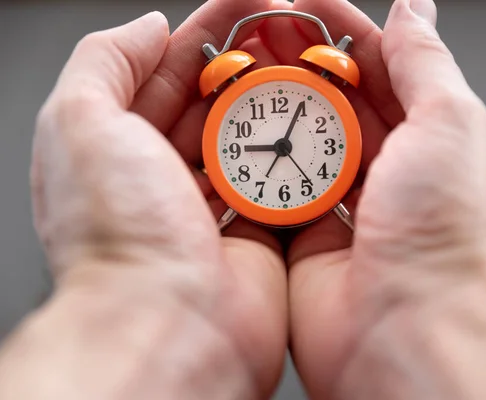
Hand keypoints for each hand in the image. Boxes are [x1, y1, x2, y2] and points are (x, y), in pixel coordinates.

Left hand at [0, 2, 288, 398]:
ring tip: (308, 72)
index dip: (206, 36)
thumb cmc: (121, 235)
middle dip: (247, 64)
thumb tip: (151, 28)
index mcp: (118, 150)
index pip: (164, 74)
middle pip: (212, 104)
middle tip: (287, 34)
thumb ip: (106, 60)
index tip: (248, 9)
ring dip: (276, 106)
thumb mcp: (81, 121)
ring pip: (249, 140)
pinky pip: (279, 182)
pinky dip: (294, 155)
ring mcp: (212, 207)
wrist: (172, 322)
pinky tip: (314, 127)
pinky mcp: (255, 233)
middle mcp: (164, 179)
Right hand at [263, 0, 485, 397]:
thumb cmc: (446, 237)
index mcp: (430, 143)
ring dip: (271, 110)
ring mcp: (345, 210)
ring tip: (237, 74)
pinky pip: (275, 193)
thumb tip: (415, 11)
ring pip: (301, 144)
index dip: (344, 32)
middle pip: (336, 104)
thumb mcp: (450, 123)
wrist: (409, 333)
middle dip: (299, 64)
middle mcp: (388, 177)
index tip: (305, 5)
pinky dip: (255, 165)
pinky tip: (233, 136)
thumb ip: (425, 63)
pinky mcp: (307, 242)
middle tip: (259, 33)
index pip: (383, 69)